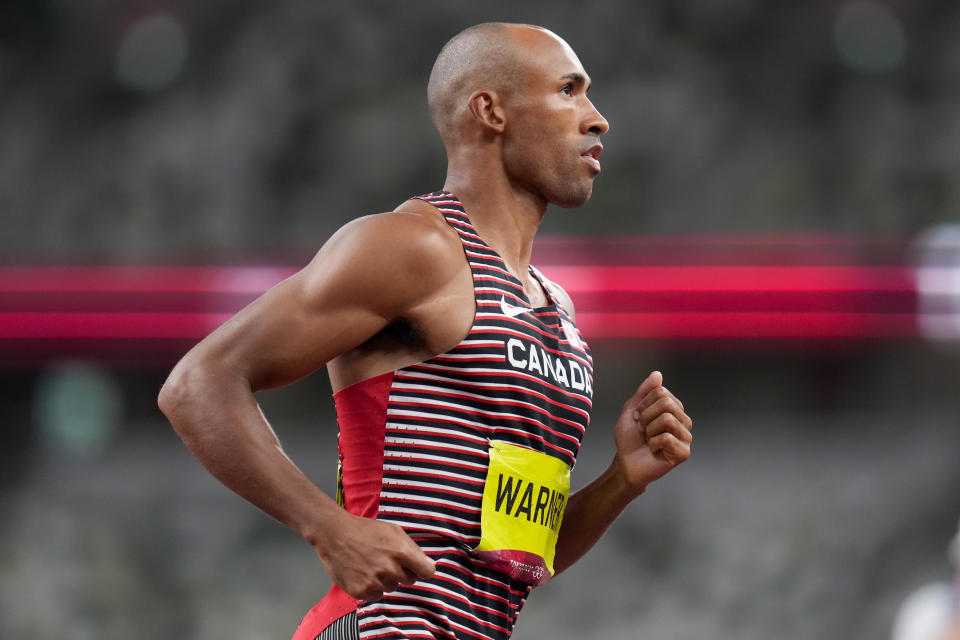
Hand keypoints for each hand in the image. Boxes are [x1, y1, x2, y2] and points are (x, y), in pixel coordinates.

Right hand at [313, 511, 435, 600]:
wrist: (335, 534)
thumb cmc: (365, 530)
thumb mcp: (394, 531)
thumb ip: (413, 549)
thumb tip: (429, 565)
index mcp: (401, 551)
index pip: (427, 572)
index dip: (422, 569)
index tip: (417, 567)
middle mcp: (389, 569)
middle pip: (409, 580)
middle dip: (401, 571)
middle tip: (385, 559)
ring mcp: (374, 582)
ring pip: (391, 588)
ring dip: (385, 579)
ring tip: (371, 563)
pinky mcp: (361, 592)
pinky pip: (376, 595)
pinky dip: (371, 587)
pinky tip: (363, 572)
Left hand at [613, 370, 692, 493]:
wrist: (626, 464)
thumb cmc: (630, 439)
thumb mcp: (632, 410)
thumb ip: (645, 391)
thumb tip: (658, 374)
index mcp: (674, 409)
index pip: (661, 392)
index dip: (644, 405)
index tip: (639, 419)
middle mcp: (684, 421)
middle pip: (666, 403)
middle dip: (646, 417)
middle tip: (643, 430)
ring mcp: (686, 437)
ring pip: (667, 419)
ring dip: (649, 431)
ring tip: (649, 440)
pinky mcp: (684, 453)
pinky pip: (666, 438)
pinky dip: (653, 444)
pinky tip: (654, 451)